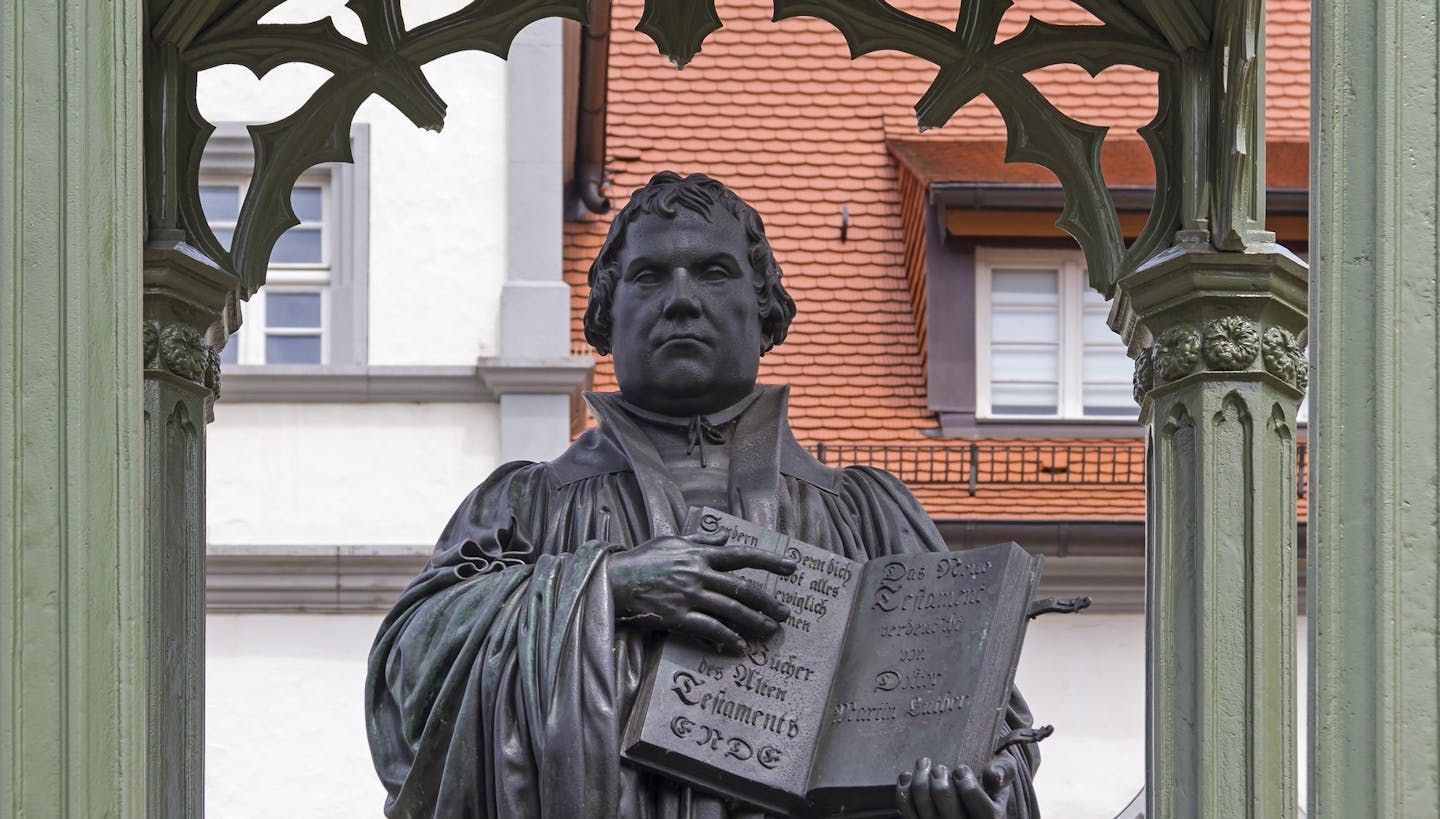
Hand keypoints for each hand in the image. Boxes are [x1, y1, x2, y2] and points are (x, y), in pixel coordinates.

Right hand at [607, 530, 795, 652]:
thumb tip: (725, 537)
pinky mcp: (679, 616)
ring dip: (754, 622)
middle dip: (768, 601)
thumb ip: (701, 540)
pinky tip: (739, 647)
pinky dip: (727, 638)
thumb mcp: (671, 541)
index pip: (742, 555)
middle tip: (785, 612)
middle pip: (743, 588)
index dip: (769, 562)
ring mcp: (690, 595)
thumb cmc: (641, 560)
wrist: (613, 581)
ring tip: (770, 631)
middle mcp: (699, 573)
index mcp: (699, 554)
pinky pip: (710, 629)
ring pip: (732, 610)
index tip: (791, 567)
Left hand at [895, 756, 1016, 818]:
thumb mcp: (1003, 785)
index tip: (961, 769)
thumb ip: (1004, 772)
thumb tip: (994, 775)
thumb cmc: (989, 796)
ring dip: (920, 777)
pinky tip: (908, 776)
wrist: (974, 817)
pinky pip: (906, 810)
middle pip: (943, 797)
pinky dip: (904, 789)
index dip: (964, 777)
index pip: (972, 797)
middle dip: (939, 776)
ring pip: (923, 802)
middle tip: (940, 768)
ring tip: (924, 764)